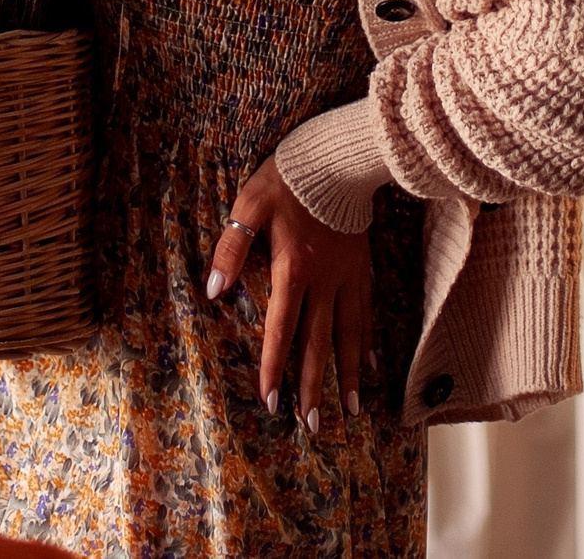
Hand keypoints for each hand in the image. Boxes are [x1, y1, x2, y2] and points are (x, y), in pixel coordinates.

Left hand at [206, 155, 372, 430]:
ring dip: (347, 375)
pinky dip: (368, 340)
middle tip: (312, 425)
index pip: (281, 329)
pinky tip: (371, 364)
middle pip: (318, 343)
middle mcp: (324, 281)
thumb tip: (212, 291)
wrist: (337, 158)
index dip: (274, 366)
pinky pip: (367, 311)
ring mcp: (347, 276)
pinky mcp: (363, 267)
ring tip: (351, 409)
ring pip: (348, 334)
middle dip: (313, 386)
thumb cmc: (287, 180)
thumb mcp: (248, 205)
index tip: (271, 401)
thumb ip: (230, 249)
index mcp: (292, 269)